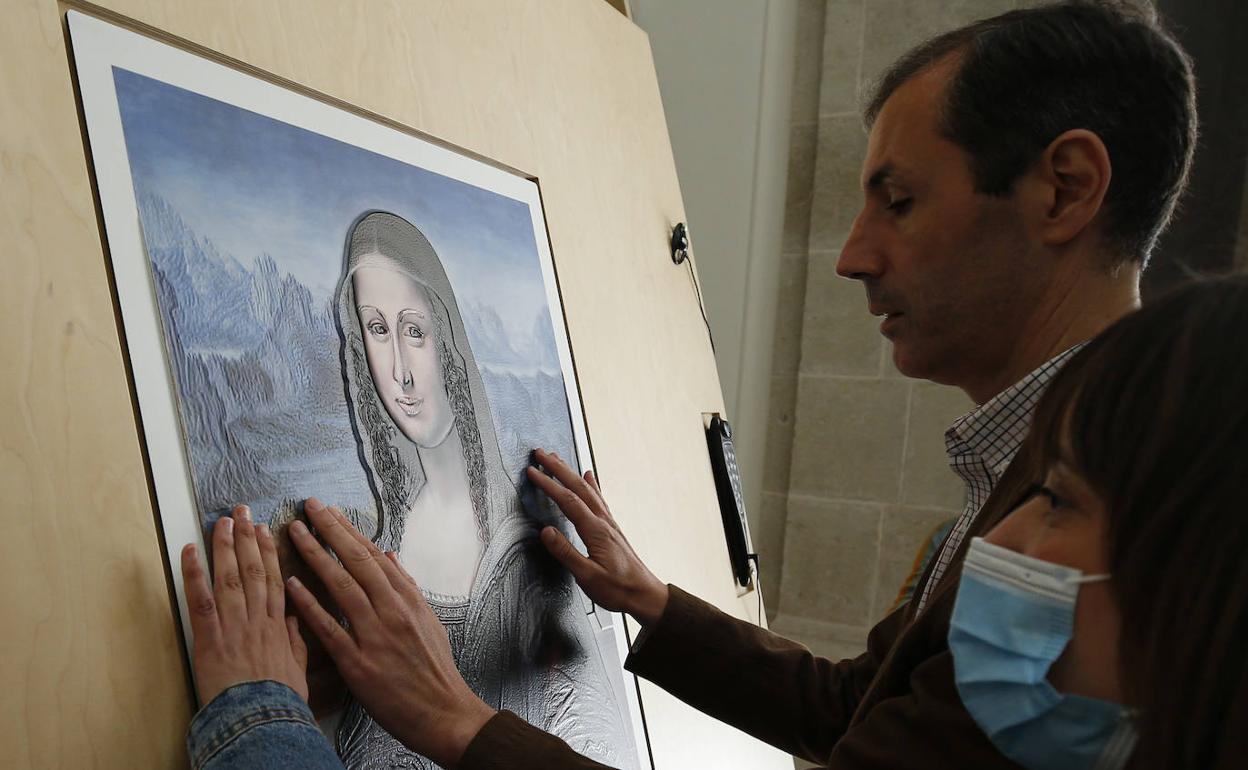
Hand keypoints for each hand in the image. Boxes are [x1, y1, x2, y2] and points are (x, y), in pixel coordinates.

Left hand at [181, 505, 308, 705]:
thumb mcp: (298, 671)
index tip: (265, 530)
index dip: (269, 552)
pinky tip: (190, 551)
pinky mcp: (210, 637)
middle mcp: (257, 619)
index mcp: (278, 626)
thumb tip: (293, 618)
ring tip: (222, 520)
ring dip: (225, 546)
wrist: (261, 720)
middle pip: (253, 570)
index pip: (274, 579)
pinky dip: (195, 573)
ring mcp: (234, 626)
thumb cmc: (279, 701)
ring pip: (230, 577)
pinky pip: (201, 599)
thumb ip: (295, 641)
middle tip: (242, 511)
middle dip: (247, 538)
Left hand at [284, 498, 495, 767]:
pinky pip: (329, 628)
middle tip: (309, 506)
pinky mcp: (358, 663)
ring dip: (316, 555)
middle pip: (357, 561)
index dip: (350, 531)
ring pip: (341, 586)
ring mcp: (375, 635)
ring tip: (295, 532)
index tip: (331, 511)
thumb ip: (408, 587)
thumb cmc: (435, 669)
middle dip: (331, 530)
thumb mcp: (429, 621)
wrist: (444, 712)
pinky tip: (291, 583)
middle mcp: (392, 611)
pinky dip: (309, 603)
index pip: (375, 556)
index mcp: (409, 600)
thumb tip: (390, 555)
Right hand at [527, 449, 668, 627]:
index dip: (548, 484)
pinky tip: (589, 476)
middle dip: (557, 468)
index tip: (532, 472)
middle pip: (578, 487)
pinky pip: (599, 498)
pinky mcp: (611, 528)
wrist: (644, 594)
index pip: (568, 501)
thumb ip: (566, 553)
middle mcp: (603, 521)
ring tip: (557, 459)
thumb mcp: (587, 576)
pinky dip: (591, 483)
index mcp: (595, 531)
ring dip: (571, 472)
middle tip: (540, 453)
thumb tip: (546, 531)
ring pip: (588, 490)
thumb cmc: (617, 588)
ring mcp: (609, 523)